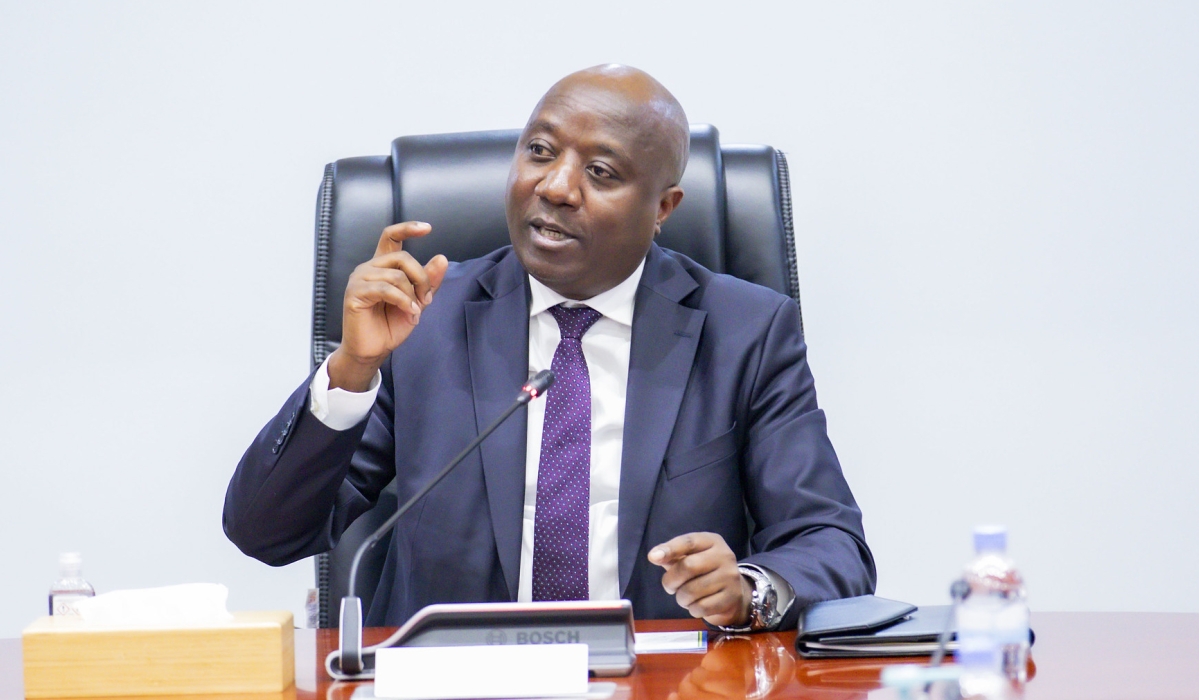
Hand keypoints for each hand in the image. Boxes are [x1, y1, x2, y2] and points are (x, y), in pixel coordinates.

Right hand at [329, 222, 448, 390]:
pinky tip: (409, 312)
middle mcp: (369, 268)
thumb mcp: (417, 301)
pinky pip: (385, 289)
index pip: (391, 237)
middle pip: (402, 257)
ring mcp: (359, 279)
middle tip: (426, 299)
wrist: (374, 350)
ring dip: (412, 295)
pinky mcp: (355, 293)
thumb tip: (442, 258)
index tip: (427, 228)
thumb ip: (428, 281)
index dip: (407, 229)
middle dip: (422, 278)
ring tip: (415, 311)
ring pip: (396, 275)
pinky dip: (403, 301)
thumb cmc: (391, 325)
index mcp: (382, 266)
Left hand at [648, 532, 752, 626]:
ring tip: (685, 596)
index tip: (652, 557)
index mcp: (712, 541)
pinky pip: (701, 607)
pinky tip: (697, 605)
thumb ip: (672, 556)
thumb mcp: (690, 557)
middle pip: (688, 566)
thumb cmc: (704, 571)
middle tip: (670, 586)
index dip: (669, 549)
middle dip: (671, 580)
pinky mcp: (731, 598)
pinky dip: (692, 609)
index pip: (688, 542)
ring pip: (692, 591)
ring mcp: (730, 577)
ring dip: (681, 598)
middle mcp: (724, 556)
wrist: (733, 592)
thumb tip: (654, 556)